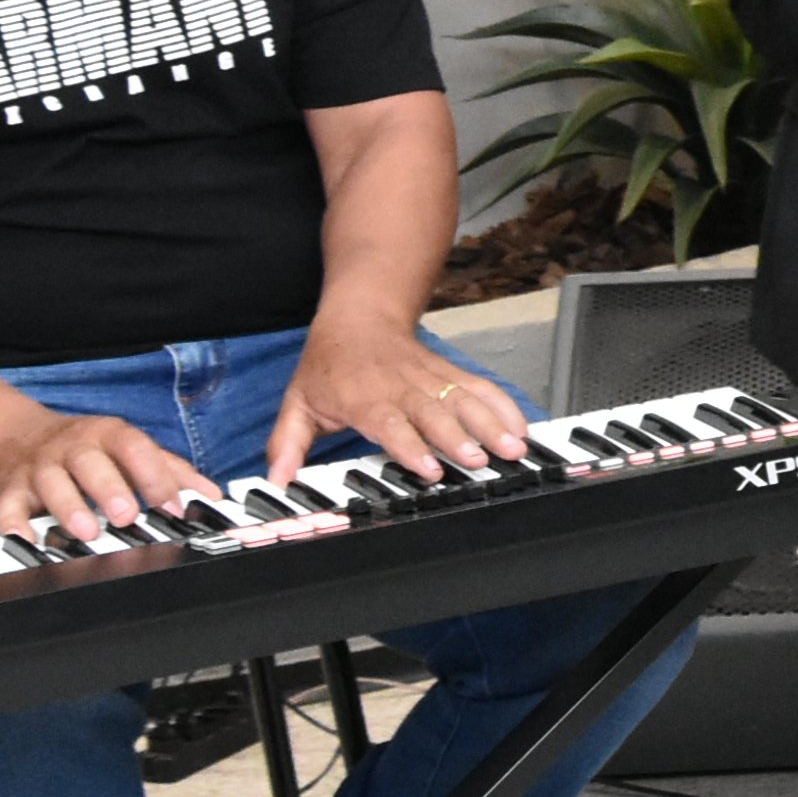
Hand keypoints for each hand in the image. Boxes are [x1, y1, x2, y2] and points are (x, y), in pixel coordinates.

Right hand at [0, 410, 210, 536]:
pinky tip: (25, 540)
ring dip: (68, 507)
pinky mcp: (11, 489)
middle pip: (90, 463)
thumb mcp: (131, 451)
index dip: (155, 477)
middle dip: (109, 489)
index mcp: (109, 436)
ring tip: (86, 531)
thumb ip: (171, 472)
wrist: (22, 438)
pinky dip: (14, 524)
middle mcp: (74, 448)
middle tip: (127, 516)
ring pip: (51, 483)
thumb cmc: (92, 451)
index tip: (173, 507)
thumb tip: (211, 496)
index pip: (135, 449)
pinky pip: (8, 506)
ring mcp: (40, 468)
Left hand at [267, 311, 530, 487]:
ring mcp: (429, 378)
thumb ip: (287, 444)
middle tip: (480, 461)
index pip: (389, 423)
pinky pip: (480, 388)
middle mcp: (400, 387)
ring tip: (513, 448)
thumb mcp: (297, 401)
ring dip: (491, 424)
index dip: (410, 445)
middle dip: (460, 438)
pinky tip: (521, 427)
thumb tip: (276, 480)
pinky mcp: (449, 373)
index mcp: (363, 397)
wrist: (359, 316)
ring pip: (464, 399)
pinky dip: (503, 406)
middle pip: (435, 413)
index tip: (429, 468)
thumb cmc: (328, 365)